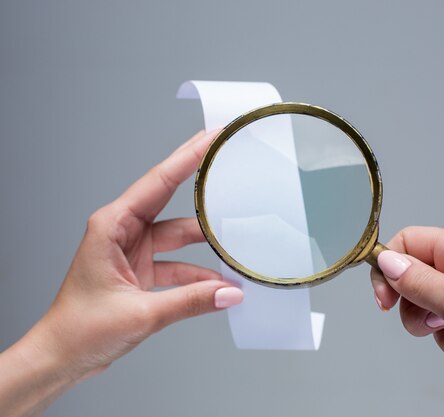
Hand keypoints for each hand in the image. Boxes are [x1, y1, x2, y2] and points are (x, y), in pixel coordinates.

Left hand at [0, 130, 242, 416]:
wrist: (62, 358)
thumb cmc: (79, 330)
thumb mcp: (140, 313)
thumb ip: (190, 301)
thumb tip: (229, 292)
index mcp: (112, 226)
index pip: (159, 182)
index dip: (188, 157)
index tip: (212, 138)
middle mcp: (123, 231)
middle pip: (172, 201)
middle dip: (203, 186)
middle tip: (230, 166)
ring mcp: (134, 250)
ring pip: (180, 237)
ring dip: (207, 245)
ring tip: (237, 243)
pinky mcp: (141, 270)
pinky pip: (179, 263)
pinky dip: (199, 273)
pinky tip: (221, 282)